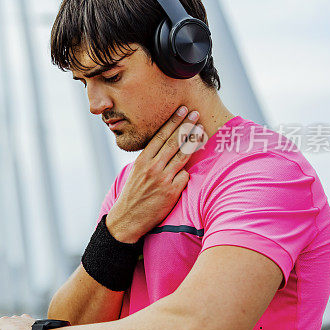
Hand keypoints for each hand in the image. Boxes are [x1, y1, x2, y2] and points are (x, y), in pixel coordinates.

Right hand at [106, 106, 204, 242]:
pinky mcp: (171, 192)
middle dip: (186, 125)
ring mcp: (163, 179)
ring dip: (193, 141)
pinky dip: (186, 173)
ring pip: (182, 155)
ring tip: (201, 130)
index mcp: (142, 160)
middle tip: (195, 113)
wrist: (128, 219)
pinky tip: (186, 171)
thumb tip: (165, 148)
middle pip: (173, 142)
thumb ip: (150, 160)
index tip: (181, 110)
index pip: (160, 136)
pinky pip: (185, 176)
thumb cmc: (133, 194)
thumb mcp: (136, 172)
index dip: (172, 122)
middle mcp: (152, 167)